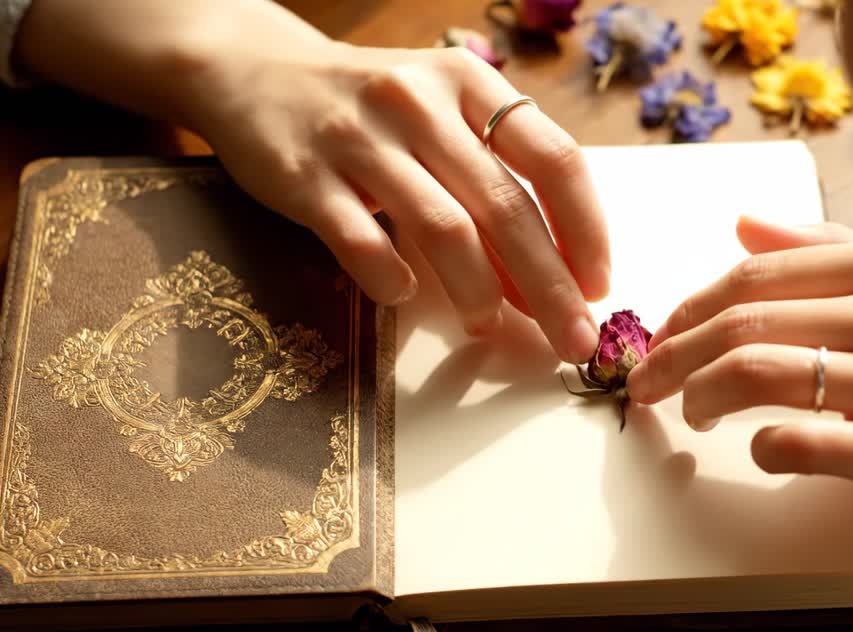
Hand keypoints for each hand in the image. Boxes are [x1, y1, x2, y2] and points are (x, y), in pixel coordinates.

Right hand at [190, 41, 607, 362]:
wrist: (252, 71)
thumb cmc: (370, 108)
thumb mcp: (440, 111)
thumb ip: (492, 175)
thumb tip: (552, 273)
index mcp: (468, 83)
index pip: (553, 157)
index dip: (586, 229)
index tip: (600, 285)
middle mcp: (420, 103)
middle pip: (504, 206)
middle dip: (550, 284)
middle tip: (573, 339)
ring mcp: (360, 138)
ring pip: (441, 227)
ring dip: (479, 290)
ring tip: (492, 327)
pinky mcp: (304, 176)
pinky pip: (360, 241)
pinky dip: (390, 279)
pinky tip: (404, 298)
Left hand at [628, 217, 852, 631]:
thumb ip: (838, 248)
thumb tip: (744, 224)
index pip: (758, 272)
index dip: (691, 305)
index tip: (664, 331)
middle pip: (743, 319)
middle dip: (673, 353)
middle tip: (647, 381)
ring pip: (758, 373)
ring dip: (700, 394)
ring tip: (687, 412)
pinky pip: (802, 442)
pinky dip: (760, 447)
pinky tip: (758, 449)